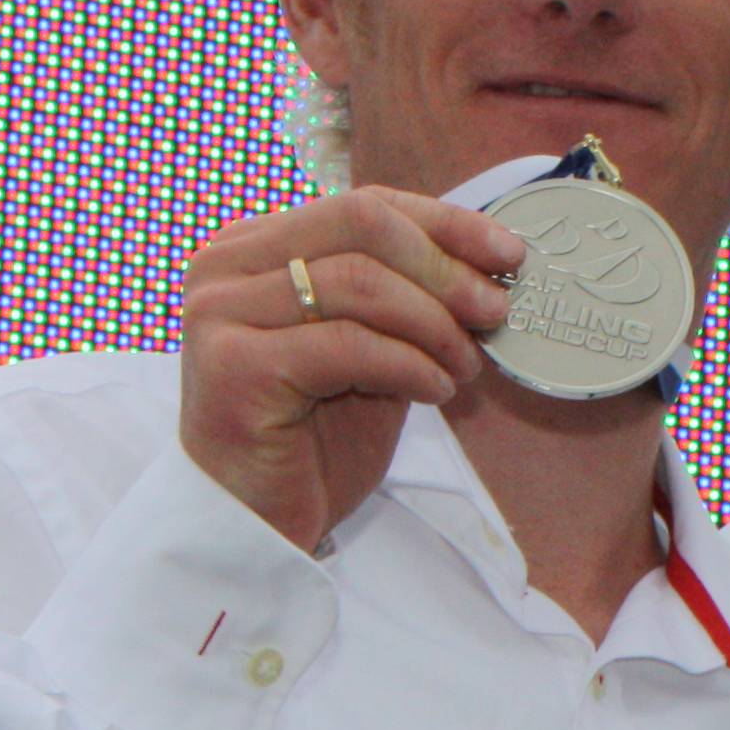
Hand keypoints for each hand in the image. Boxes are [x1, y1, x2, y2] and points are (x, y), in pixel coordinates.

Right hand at [180, 190, 523, 552]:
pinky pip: (349, 344)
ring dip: (433, 323)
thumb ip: (406, 299)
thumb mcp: (372, 351)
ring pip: (359, 282)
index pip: (364, 206)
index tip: (508, 254)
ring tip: (463, 365)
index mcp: (255, 247)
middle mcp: (225, 266)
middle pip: (361, 224)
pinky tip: (435, 391)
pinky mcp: (234, 366)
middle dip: (444, 267)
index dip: (445, 223)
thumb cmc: (313, 438)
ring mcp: (222, 313)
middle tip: (494, 310)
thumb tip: (490, 265)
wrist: (257, 523)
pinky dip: (410, 364)